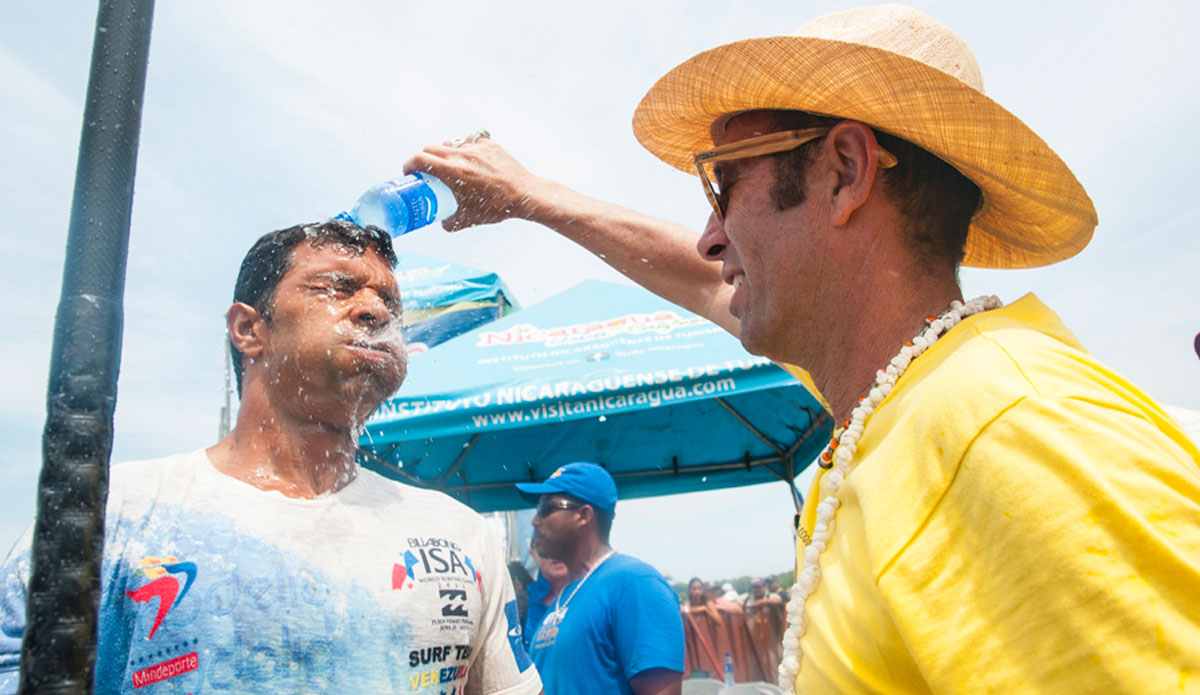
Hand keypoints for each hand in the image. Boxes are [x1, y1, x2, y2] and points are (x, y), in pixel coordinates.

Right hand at [403, 134, 539, 231]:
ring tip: (450, 164)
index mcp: (451, 171)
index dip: (409, 165)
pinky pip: (471, 140)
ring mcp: (475, 147)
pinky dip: (467, 146)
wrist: (524, 195)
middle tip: (427, 171)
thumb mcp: (467, 219)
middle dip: (424, 158)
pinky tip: (471, 157)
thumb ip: (449, 222)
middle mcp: (460, 154)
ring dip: (445, 151)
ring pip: (451, 142)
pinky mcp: (489, 144)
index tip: (409, 173)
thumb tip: (441, 221)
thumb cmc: (496, 207)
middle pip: (431, 148)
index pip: (419, 159)